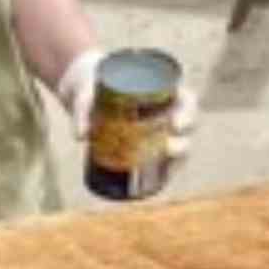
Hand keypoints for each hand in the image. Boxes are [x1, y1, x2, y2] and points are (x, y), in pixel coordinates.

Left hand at [53, 49, 203, 161]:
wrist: (86, 93)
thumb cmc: (92, 86)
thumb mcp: (86, 93)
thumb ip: (83, 110)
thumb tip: (80, 136)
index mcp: (162, 89)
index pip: (186, 99)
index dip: (188, 112)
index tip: (175, 124)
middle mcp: (166, 109)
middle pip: (188, 127)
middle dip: (183, 141)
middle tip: (168, 149)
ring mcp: (158, 128)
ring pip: (179, 145)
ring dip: (178, 160)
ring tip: (167, 171)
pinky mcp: (146, 146)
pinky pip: (162, 160)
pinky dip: (165, 171)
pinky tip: (161, 182)